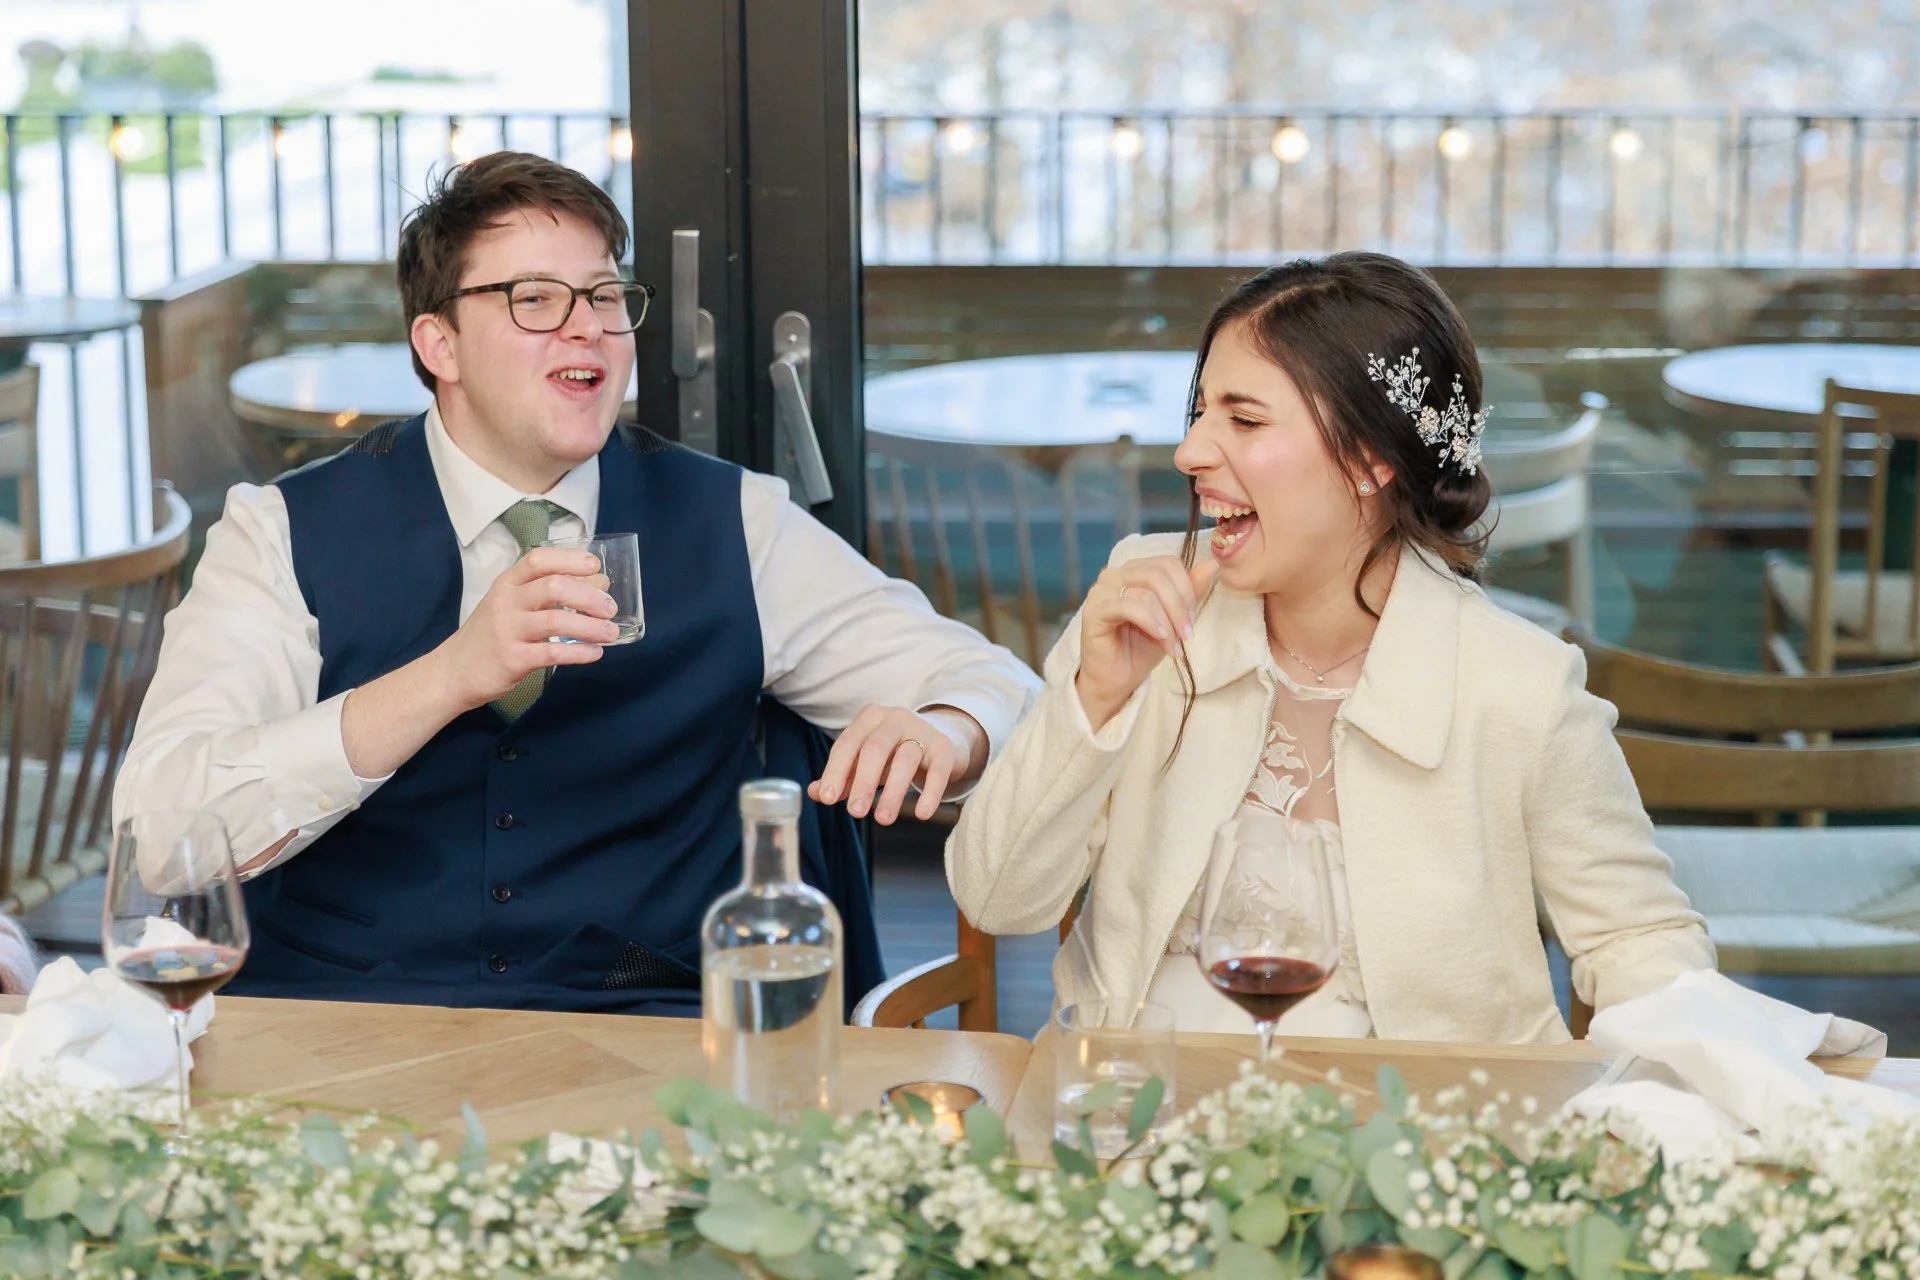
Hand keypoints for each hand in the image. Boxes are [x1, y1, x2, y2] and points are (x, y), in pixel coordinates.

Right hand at [435, 547, 619, 707]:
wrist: (455, 671)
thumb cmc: (491, 634)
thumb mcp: (512, 604)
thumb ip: (549, 591)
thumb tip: (599, 583)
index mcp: (507, 583)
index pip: (538, 560)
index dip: (569, 559)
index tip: (595, 566)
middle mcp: (506, 602)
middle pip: (553, 587)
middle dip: (589, 595)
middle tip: (610, 607)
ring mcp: (508, 630)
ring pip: (556, 620)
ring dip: (590, 626)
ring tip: (611, 633)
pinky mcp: (512, 658)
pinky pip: (553, 652)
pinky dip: (579, 652)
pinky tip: (595, 653)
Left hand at [808, 705, 984, 823]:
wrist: (940, 739)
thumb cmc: (894, 752)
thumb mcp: (866, 761)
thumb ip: (842, 776)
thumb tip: (815, 793)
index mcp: (869, 718)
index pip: (847, 744)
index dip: (835, 772)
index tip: (828, 799)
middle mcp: (895, 719)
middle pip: (875, 749)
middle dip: (863, 782)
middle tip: (855, 813)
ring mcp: (922, 730)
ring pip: (905, 759)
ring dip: (893, 792)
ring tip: (883, 819)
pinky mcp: (944, 748)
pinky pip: (938, 770)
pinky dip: (930, 793)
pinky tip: (922, 814)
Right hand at [1075, 554, 1219, 729]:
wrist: (1117, 679)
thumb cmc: (1141, 648)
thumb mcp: (1174, 618)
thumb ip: (1191, 592)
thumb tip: (1212, 564)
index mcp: (1134, 571)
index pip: (1168, 563)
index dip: (1187, 589)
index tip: (1192, 620)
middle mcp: (1115, 574)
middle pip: (1158, 575)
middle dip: (1179, 606)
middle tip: (1187, 634)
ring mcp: (1101, 590)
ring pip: (1146, 592)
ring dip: (1167, 622)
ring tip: (1173, 645)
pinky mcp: (1094, 610)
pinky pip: (1128, 606)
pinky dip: (1150, 622)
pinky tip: (1159, 638)